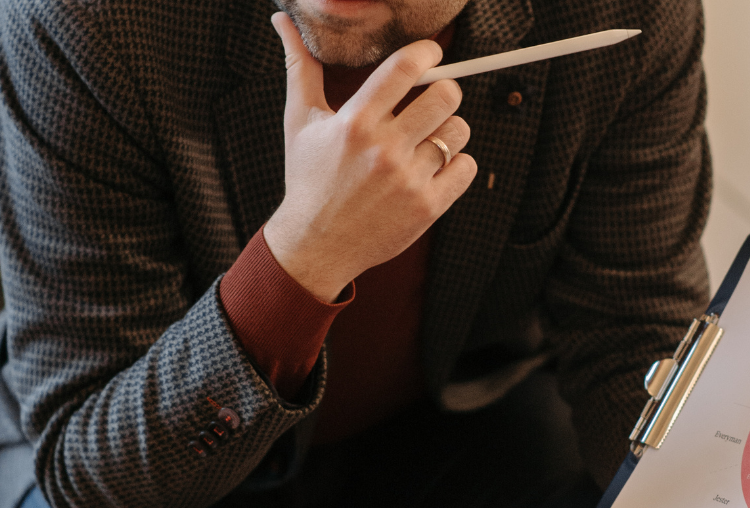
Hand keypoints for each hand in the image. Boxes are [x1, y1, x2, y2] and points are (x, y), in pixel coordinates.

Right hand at [263, 12, 476, 301]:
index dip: (427, 53)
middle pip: (446, 97)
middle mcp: (385, 149)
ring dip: (451, 130)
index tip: (431, 54)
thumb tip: (283, 21)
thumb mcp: (300, 122)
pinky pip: (466, 168)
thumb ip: (300, 67)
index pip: (405, 68)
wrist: (317, 243)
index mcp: (356, 122)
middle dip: (445, 91)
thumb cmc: (308, 179)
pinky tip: (435, 166)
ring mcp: (409, 179)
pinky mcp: (428, 206)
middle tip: (435, 99)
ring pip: (459, 132)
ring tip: (430, 138)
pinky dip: (457, 164)